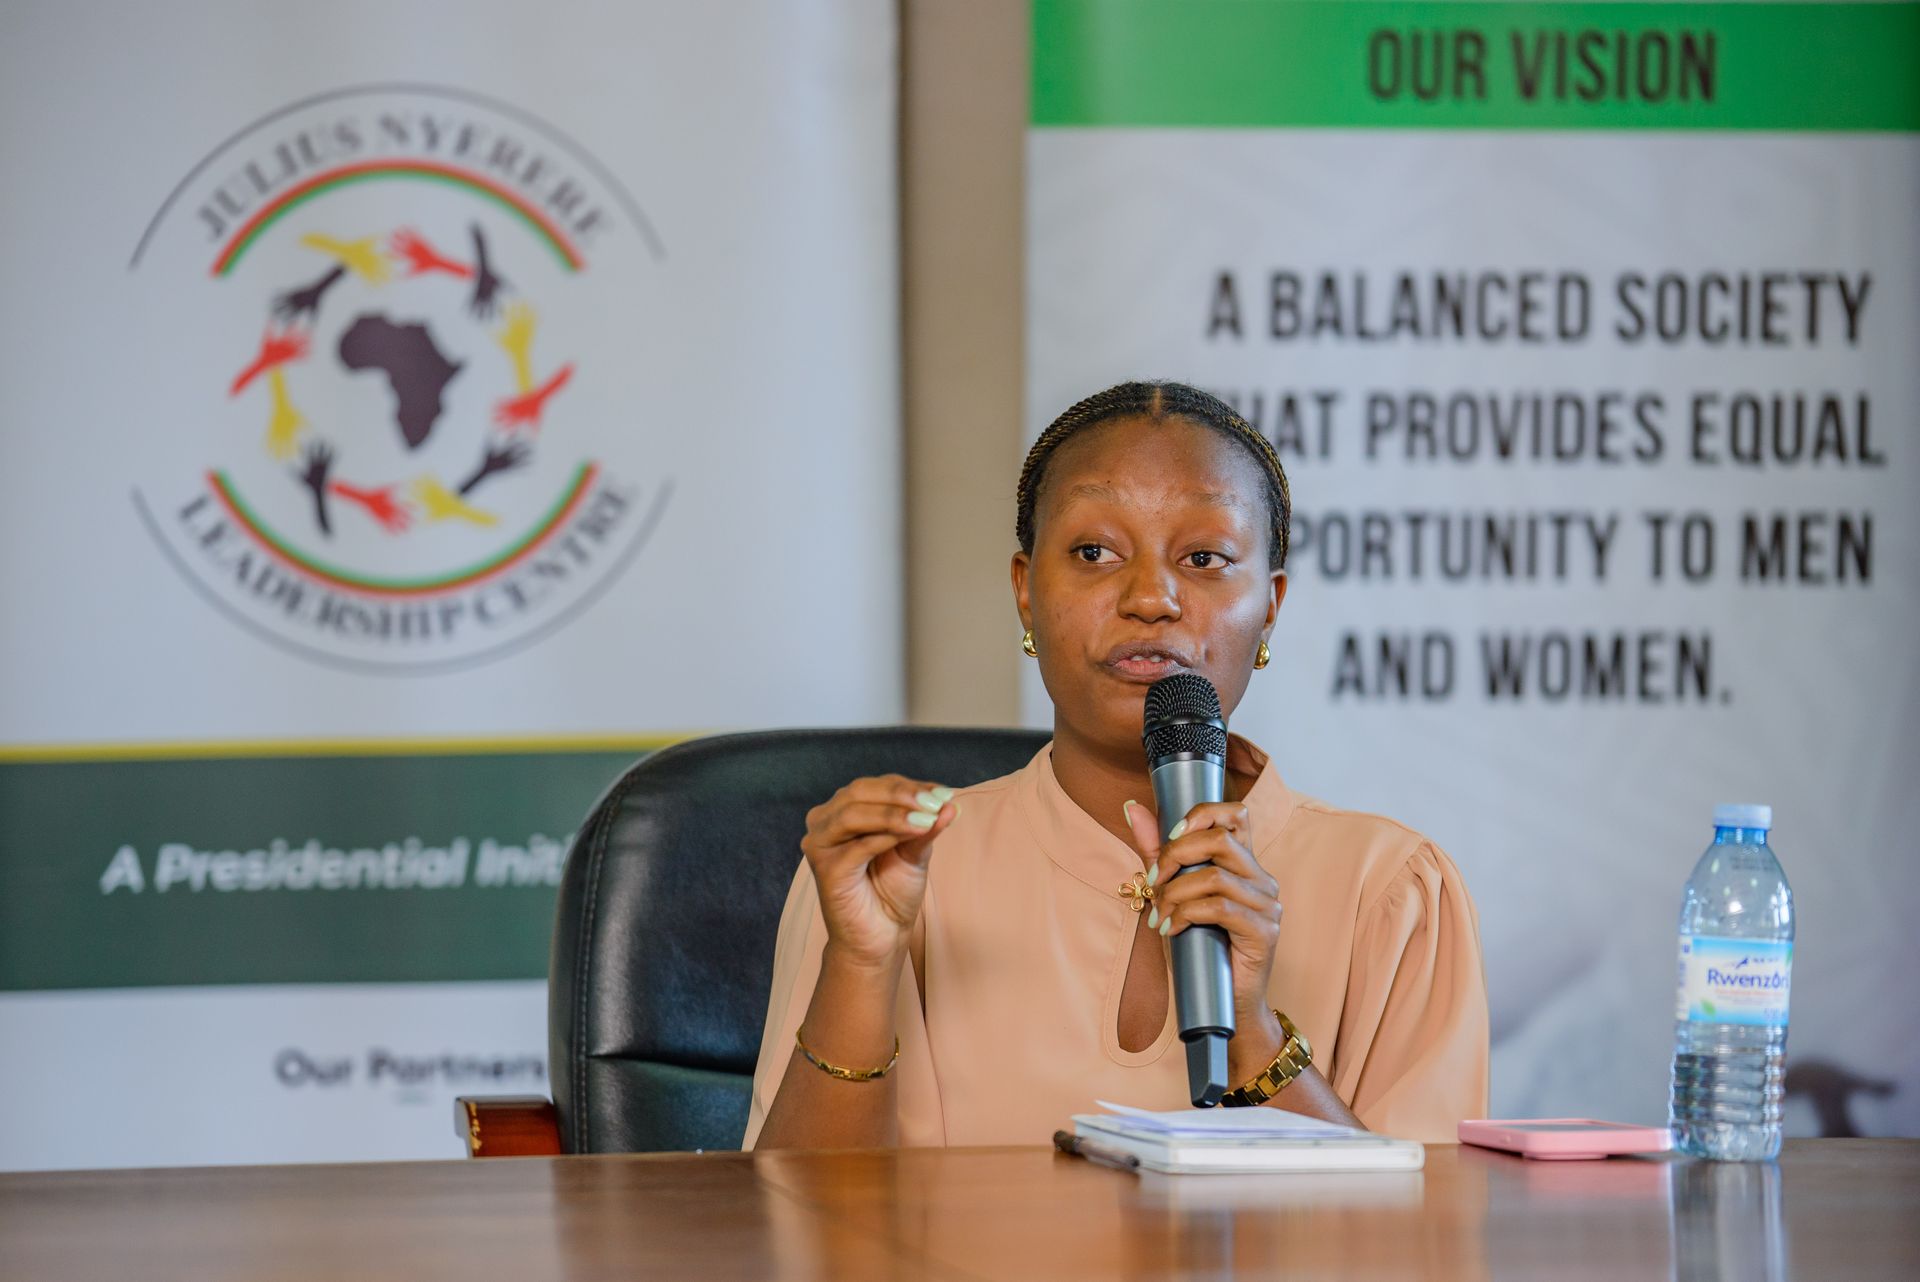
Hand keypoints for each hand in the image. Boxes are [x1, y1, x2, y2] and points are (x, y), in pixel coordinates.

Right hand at [801, 775, 957, 973]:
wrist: (881, 937)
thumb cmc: (893, 893)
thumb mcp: (914, 852)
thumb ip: (926, 827)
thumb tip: (948, 803)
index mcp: (845, 811)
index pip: (877, 785)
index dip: (911, 786)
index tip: (944, 793)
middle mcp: (826, 822)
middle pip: (860, 791)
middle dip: (901, 795)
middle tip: (935, 803)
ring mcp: (821, 845)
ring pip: (853, 814)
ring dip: (893, 813)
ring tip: (926, 819)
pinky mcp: (824, 869)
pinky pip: (856, 846)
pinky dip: (885, 837)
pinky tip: (911, 834)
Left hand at [1125, 800, 1281, 1031]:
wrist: (1225, 1006)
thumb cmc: (1198, 950)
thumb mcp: (1172, 894)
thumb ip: (1158, 853)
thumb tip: (1132, 808)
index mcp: (1244, 865)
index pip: (1235, 815)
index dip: (1201, 815)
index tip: (1170, 836)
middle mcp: (1261, 879)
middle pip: (1219, 840)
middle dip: (1175, 855)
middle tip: (1154, 883)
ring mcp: (1267, 905)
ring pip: (1214, 876)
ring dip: (1175, 894)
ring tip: (1161, 915)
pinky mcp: (1264, 931)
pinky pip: (1219, 908)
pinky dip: (1186, 915)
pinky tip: (1172, 930)